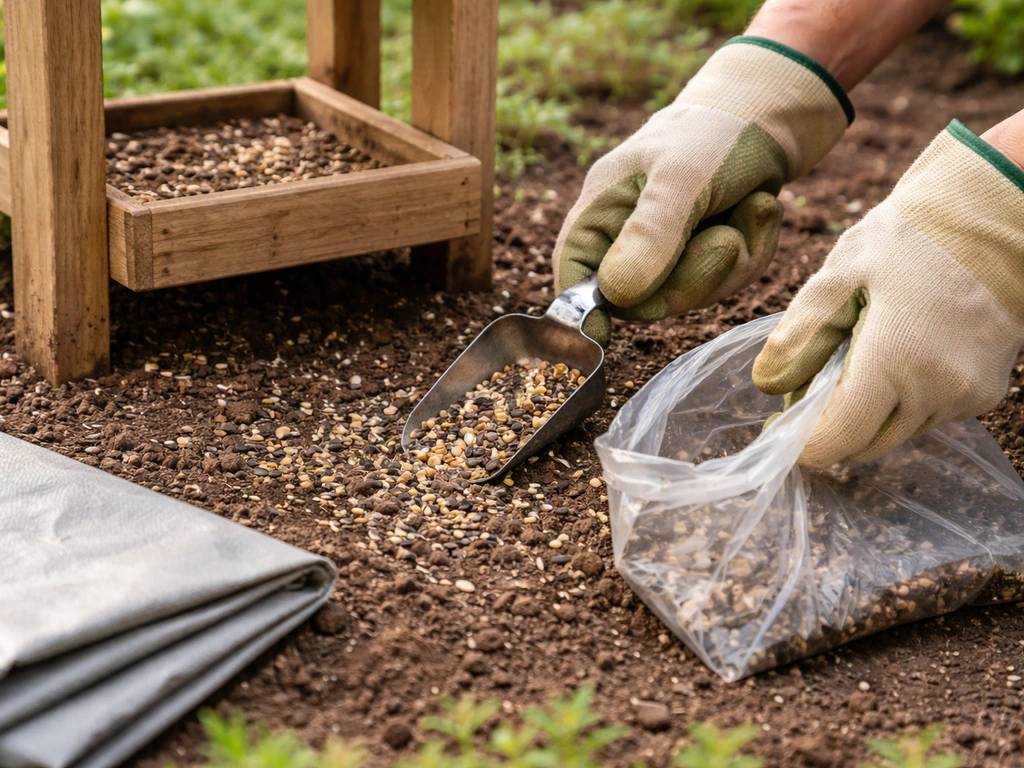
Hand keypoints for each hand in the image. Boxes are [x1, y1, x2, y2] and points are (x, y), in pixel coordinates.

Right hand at [553, 36, 851, 344]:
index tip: (600, 340)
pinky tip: (761, 209)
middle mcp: (628, 234)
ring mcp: (669, 248)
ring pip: (690, 294)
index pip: (573, 274)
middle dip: (694, 276)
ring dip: (735, 256)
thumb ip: (651, 235)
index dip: (581, 313)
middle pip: (640, 300)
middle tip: (725, 239)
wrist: (777, 107)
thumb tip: (615, 296)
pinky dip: (754, 248)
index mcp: (602, 209)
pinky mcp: (706, 253)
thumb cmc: (717, 133)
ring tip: (752, 207)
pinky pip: (725, 281)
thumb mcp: (683, 178)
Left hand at [753, 120, 1023, 466]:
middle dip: (830, 428)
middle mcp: (938, 390)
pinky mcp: (985, 394)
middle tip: (808, 388)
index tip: (778, 426)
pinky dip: (901, 403)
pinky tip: (896, 358)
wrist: (994, 221)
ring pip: (896, 433)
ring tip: (855, 360)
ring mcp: (966, 396)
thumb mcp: (839, 276)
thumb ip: (800, 335)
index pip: (839, 438)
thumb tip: (766, 384)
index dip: (802, 443)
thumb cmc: (911, 240)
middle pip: (865, 445)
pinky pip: (927, 417)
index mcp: (896, 361)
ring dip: (867, 415)